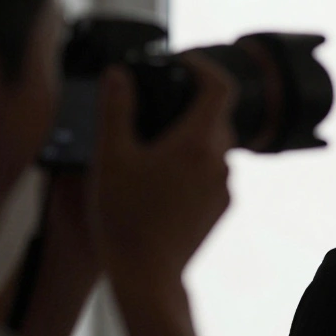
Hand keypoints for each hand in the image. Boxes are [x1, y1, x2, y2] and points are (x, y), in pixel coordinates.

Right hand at [92, 53, 237, 295]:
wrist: (146, 274)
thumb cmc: (125, 217)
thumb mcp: (110, 157)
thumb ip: (116, 110)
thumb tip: (119, 75)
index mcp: (198, 141)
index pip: (219, 86)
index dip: (202, 66)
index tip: (182, 61)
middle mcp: (220, 161)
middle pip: (216, 115)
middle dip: (190, 103)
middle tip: (158, 102)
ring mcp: (225, 186)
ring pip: (214, 146)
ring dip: (191, 137)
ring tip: (153, 145)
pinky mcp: (221, 207)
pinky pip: (212, 173)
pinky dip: (193, 165)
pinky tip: (161, 178)